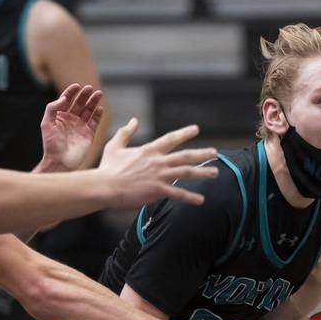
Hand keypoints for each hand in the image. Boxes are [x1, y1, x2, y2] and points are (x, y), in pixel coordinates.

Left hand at [39, 84, 103, 171]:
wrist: (60, 162)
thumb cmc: (51, 144)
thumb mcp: (46, 124)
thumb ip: (52, 108)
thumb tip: (64, 98)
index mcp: (60, 116)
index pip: (67, 100)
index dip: (71, 92)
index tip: (77, 86)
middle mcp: (71, 120)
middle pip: (79, 103)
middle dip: (85, 95)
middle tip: (90, 88)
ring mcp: (80, 126)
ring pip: (88, 110)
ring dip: (93, 102)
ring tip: (98, 94)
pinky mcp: (89, 134)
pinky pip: (95, 121)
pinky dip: (98, 114)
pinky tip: (99, 108)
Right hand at [99, 119, 218, 207]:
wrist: (105, 186)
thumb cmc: (107, 168)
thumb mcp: (115, 145)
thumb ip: (126, 132)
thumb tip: (134, 120)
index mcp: (148, 150)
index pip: (170, 139)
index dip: (184, 133)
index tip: (196, 129)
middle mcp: (157, 161)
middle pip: (185, 155)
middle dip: (202, 154)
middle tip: (215, 153)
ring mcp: (159, 176)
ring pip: (186, 172)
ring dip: (203, 172)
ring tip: (215, 173)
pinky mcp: (157, 190)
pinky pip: (178, 193)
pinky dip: (191, 197)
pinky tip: (201, 200)